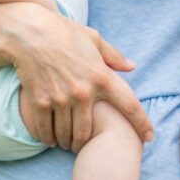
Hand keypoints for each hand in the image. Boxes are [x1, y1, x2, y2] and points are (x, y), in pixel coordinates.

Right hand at [5, 4, 153, 150]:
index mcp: (101, 76)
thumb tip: (131, 66)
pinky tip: (50, 139)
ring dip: (67, 144)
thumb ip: (113, 56)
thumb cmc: (65, 33)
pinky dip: (48, 139)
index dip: (142, 123)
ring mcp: (61, 99)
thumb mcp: (94, 39)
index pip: (129, 105)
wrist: (30, 33)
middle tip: (85, 146)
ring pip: (67, 135)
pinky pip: (46, 130)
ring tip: (67, 144)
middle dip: (87, 144)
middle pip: (89, 132)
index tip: (149, 137)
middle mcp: (83, 92)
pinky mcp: (41, 102)